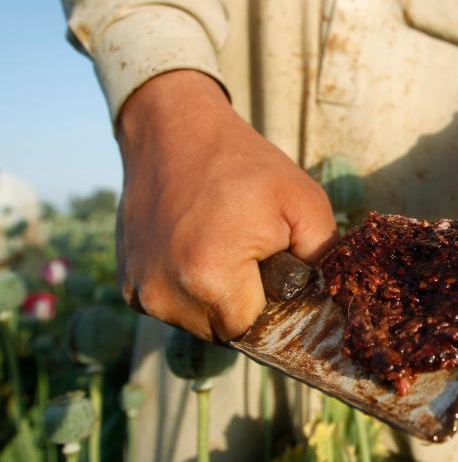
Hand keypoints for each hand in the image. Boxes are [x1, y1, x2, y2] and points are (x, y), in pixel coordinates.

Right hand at [116, 70, 337, 340]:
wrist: (173, 130)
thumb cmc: (245, 165)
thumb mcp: (305, 203)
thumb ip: (322, 259)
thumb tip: (328, 302)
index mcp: (209, 278)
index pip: (253, 330)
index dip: (270, 304)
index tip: (274, 270)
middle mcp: (166, 294)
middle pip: (223, 331)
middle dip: (243, 303)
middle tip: (250, 255)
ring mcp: (140, 291)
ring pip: (196, 323)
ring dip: (214, 299)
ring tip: (222, 248)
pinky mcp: (126, 284)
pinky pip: (171, 306)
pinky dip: (187, 289)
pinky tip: (195, 249)